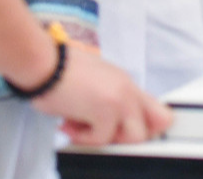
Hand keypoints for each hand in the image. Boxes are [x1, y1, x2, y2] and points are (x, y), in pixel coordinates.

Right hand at [29, 40, 172, 145]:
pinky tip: (67, 123)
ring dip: (106, 138)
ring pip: (134, 137)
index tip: (125, 134)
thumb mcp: (92, 83)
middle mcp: (128, 89)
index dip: (149, 128)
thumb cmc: (58, 72)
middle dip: (126, 137)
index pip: (158, 110)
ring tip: (82, 126)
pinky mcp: (107, 108)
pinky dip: (82, 137)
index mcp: (125, 83)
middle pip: (155, 126)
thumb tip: (110, 124)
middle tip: (99, 131)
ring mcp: (121, 98)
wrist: (43, 63)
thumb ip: (107, 100)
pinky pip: (103, 138)